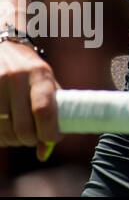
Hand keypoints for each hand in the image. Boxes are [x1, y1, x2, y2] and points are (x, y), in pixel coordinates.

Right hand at [0, 40, 61, 157]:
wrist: (3, 47)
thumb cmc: (30, 69)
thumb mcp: (46, 81)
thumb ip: (52, 111)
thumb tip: (44, 151)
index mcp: (39, 73)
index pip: (44, 110)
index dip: (48, 132)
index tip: (52, 139)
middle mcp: (16, 77)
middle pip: (22, 125)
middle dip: (29, 140)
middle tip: (33, 139)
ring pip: (4, 129)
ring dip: (13, 140)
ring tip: (18, 135)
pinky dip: (0, 136)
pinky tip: (5, 131)